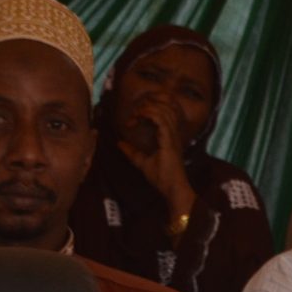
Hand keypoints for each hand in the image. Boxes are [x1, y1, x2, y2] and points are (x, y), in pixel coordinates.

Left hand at [117, 99, 197, 223]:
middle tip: (134, 112)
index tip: (130, 121)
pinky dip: (148, 114)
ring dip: (147, 108)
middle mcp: (173, 132)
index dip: (146, 110)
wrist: (171, 188)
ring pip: (164, 110)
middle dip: (148, 103)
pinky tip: (138, 117)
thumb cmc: (161, 177)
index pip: (163, 113)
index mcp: (169, 135)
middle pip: (167, 106)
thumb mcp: (142, 161)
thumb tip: (119, 143)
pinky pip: (160, 119)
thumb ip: (132, 152)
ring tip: (135, 114)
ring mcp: (172, 135)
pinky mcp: (169, 140)